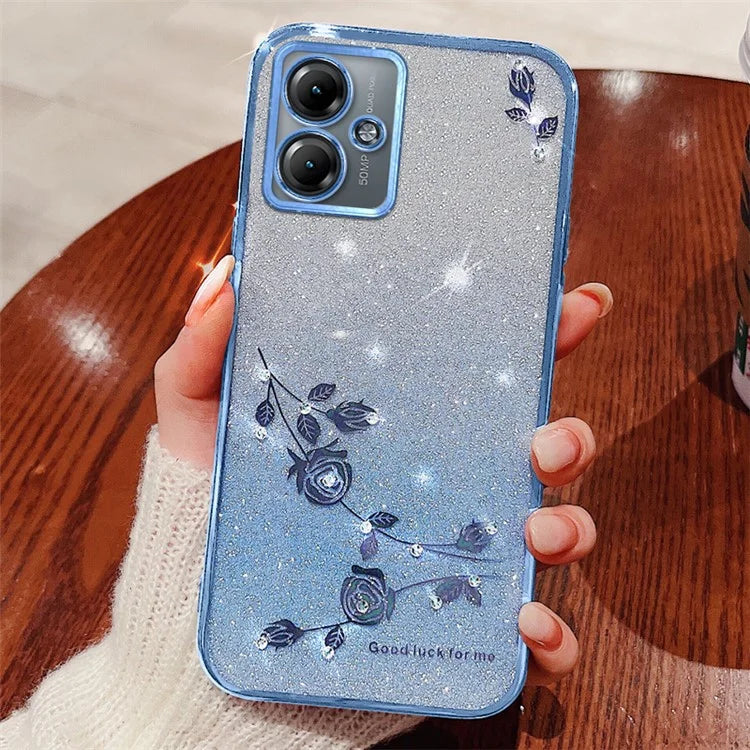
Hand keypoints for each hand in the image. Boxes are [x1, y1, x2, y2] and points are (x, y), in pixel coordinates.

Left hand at [155, 256, 611, 687]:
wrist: (203, 629)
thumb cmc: (210, 516)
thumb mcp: (198, 423)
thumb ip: (206, 352)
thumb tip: (231, 276)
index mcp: (401, 428)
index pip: (484, 372)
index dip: (539, 333)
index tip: (575, 302)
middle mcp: (441, 484)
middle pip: (537, 448)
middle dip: (568, 434)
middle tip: (544, 439)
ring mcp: (454, 554)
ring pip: (550, 532)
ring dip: (568, 527)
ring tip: (534, 530)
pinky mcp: (454, 626)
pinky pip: (527, 634)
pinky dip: (549, 632)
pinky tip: (526, 623)